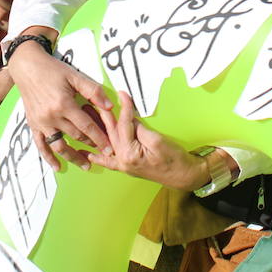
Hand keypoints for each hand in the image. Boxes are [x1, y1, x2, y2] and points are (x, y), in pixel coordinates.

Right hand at [6, 40, 111, 169]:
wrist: (27, 67)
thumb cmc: (53, 69)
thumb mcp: (75, 76)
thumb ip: (93, 91)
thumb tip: (109, 106)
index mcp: (64, 104)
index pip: (86, 126)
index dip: (100, 138)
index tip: (110, 148)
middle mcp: (52, 116)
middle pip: (75, 136)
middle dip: (91, 146)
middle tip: (104, 154)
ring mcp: (41, 122)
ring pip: (59, 146)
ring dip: (73, 157)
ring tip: (86, 166)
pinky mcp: (33, 124)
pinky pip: (41, 145)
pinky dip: (49, 158)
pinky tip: (58, 167)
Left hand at [88, 91, 208, 190]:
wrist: (184, 176)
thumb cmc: (174, 160)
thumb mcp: (157, 140)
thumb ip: (140, 129)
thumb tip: (130, 120)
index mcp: (130, 153)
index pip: (123, 125)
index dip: (123, 108)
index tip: (122, 95)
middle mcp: (123, 161)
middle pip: (111, 134)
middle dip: (105, 116)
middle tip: (98, 101)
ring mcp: (124, 165)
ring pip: (108, 144)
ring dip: (98, 131)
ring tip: (88, 118)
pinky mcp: (127, 167)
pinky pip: (109, 162)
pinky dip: (100, 158)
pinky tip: (89, 155)